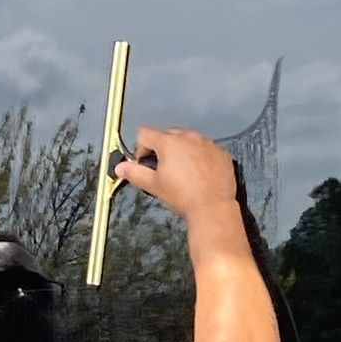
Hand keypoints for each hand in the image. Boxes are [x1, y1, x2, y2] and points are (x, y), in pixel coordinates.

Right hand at [115, 126, 236, 222]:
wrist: (213, 208)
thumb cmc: (181, 196)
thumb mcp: (154, 185)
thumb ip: (135, 173)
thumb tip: (119, 168)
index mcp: (169, 142)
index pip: (145, 133)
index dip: (141, 148)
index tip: (146, 164)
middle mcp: (189, 136)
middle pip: (168, 134)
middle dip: (162, 148)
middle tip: (165, 170)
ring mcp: (207, 143)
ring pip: (189, 140)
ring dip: (183, 151)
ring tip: (184, 173)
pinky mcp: (221, 153)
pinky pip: (206, 149)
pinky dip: (201, 157)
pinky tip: (201, 175)